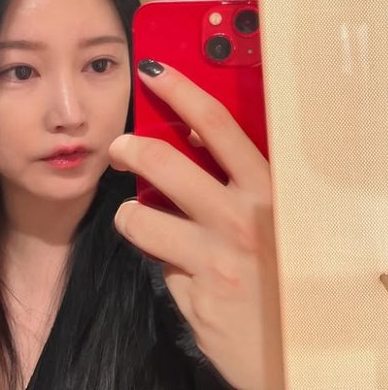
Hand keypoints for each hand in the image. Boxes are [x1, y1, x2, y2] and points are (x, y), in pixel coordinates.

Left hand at [109, 62, 283, 389]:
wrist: (307, 353)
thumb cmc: (293, 273)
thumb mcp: (281, 217)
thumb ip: (244, 180)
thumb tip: (197, 139)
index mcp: (269, 192)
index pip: (218, 126)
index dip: (181, 91)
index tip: (153, 72)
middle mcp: (241, 222)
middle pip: (165, 164)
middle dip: (129, 148)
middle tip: (118, 147)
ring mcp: (215, 262)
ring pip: (141, 218)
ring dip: (132, 214)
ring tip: (139, 218)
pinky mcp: (194, 299)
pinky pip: (159, 265)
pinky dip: (162, 259)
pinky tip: (184, 270)